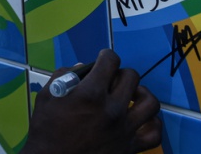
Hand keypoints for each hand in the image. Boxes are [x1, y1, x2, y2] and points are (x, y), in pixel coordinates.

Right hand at [22, 49, 161, 153]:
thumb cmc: (46, 131)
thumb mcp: (46, 97)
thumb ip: (64, 76)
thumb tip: (82, 66)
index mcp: (91, 94)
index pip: (110, 61)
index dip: (106, 56)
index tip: (103, 59)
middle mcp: (112, 109)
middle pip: (131, 77)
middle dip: (120, 73)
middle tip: (111, 79)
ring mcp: (124, 129)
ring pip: (150, 102)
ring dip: (141, 94)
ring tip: (131, 96)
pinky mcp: (130, 148)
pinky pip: (154, 134)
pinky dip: (152, 124)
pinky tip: (141, 120)